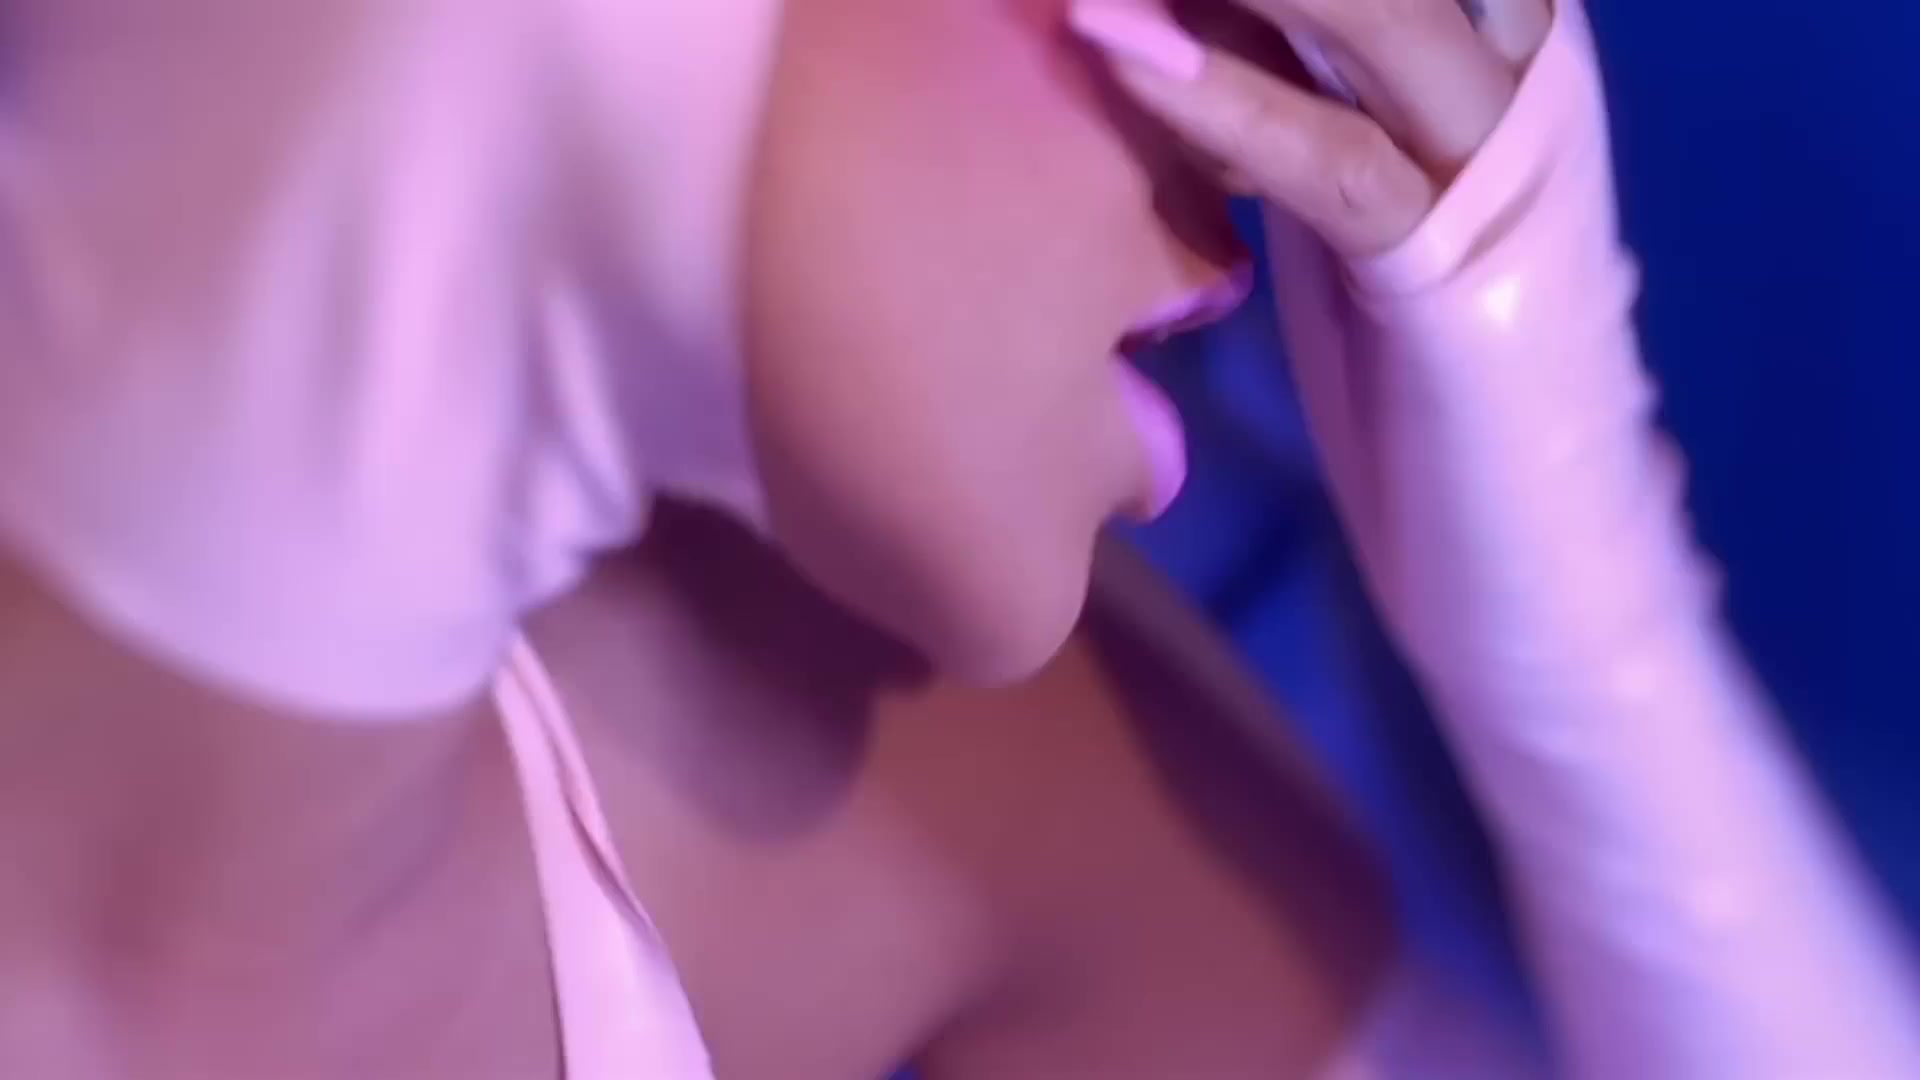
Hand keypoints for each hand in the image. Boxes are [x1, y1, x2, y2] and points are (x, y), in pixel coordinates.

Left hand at [1078, 0, 1672, 690]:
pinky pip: (1339, 165)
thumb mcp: (1359, 184)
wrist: (1523, 540)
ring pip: (1373, 12)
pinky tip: (1117, 50)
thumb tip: (1163, 20)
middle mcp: (1517, 66)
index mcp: (1497, 33)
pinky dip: (1227, 102)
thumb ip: (1299, 84)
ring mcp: (1501, 164)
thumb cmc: (1415, 361)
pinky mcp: (1458, 277)